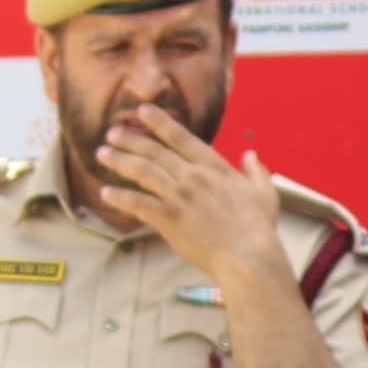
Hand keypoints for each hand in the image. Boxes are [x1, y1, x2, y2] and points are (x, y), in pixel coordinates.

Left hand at [91, 116, 287, 287]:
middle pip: (155, 151)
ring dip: (120, 161)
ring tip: (102, 154)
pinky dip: (120, 197)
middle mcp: (194, 176)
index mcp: (214, 168)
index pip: (181, 137)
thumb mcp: (265, 194)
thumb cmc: (258, 229)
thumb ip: (256, 171)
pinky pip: (138, 203)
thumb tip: (251, 154)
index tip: (143, 111)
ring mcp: (180, 197)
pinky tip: (105, 192)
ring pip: (143, 171)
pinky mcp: (169, 219)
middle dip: (130, 139)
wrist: (249, 257)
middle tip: (112, 132)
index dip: (159, 122)